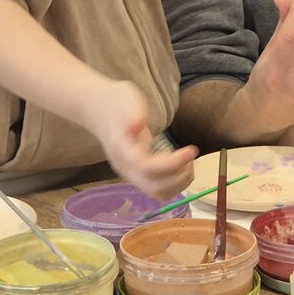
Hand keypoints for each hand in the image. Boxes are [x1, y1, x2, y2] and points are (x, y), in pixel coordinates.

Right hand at [91, 81, 198, 200]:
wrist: (102, 110)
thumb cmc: (119, 104)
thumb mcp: (126, 101)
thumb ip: (133, 114)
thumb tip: (139, 123)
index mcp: (122, 150)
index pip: (147, 167)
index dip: (172, 163)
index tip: (191, 150)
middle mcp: (126, 168)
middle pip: (153, 186)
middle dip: (178, 176)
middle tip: (191, 155)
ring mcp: (132, 174)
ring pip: (158, 193)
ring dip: (179, 183)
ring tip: (188, 162)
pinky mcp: (140, 175)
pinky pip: (159, 189)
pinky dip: (176, 184)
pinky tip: (182, 167)